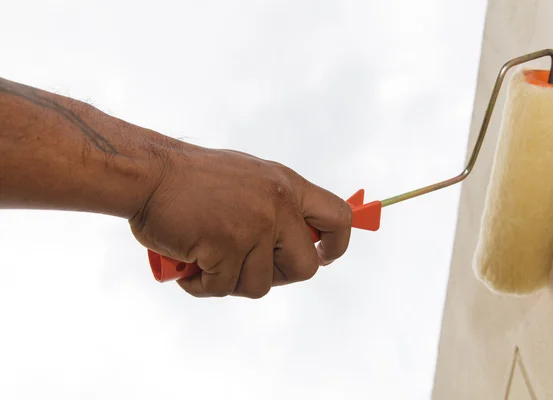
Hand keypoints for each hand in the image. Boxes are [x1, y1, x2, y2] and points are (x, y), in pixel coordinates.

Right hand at [129, 143, 351, 298]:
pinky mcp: (227, 246)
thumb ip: (277, 206)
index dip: (336, 245)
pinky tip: (188, 266)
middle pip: (305, 268)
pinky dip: (202, 286)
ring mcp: (254, 226)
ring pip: (259, 285)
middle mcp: (278, 205)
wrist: (149, 173)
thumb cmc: (192, 179)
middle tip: (246, 267)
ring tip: (206, 260)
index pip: (338, 217)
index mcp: (287, 186)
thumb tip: (297, 240)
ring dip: (230, 281)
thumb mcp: (250, 179)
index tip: (322, 257)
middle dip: (277, 276)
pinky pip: (222, 288)